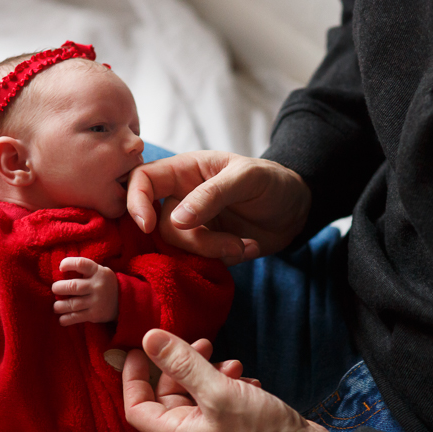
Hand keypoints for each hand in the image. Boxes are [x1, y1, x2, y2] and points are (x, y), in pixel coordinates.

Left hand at [52, 257, 118, 325]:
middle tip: (55, 289)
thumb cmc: (104, 284)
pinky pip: (77, 317)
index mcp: (98, 272)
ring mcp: (97, 301)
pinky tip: (62, 319)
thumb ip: (84, 271)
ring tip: (56, 306)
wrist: (124, 301)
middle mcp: (97, 286)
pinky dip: (66, 319)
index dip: (68, 264)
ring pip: (73, 304)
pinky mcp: (95, 314)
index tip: (61, 268)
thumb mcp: (99, 272)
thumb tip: (59, 273)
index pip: (81, 264)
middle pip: (74, 286)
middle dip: (59, 288)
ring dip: (59, 306)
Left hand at [122, 329, 348, 431]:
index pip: (137, 407)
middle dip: (183, 366)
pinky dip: (230, 384)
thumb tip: (148, 337)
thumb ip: (182, 363)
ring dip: (211, 372)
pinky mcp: (234, 426)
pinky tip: (249, 380)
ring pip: (197, 393)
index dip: (133, 376)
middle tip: (205, 343)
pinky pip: (220, 399)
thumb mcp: (218, 391)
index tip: (140, 347)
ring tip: (234, 364)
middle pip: (169, 394)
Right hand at [126, 151, 311, 265]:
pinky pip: (201, 261)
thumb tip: (176, 219)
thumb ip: (212, 195)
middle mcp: (182, 198)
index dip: (136, 202)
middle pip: (161, 225)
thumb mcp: (247, 178)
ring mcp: (194, 225)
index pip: (142, 180)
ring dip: (215, 252)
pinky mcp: (207, 247)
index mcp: (185, 171)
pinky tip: (250, 248)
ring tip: (246, 246)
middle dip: (195, 241)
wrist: (296, 209)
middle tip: (231, 244)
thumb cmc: (272, 181)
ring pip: (181, 248)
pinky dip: (227, 260)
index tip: (148, 226)